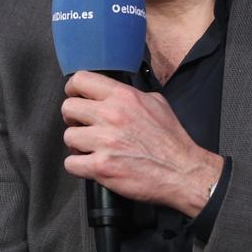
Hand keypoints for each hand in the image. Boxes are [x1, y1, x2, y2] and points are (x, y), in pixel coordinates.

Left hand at [61, 71, 223, 215]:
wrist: (183, 171)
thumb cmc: (171, 140)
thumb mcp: (156, 103)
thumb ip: (130, 95)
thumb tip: (112, 93)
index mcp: (123, 97)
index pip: (81, 80)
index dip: (73, 89)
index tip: (75, 97)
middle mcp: (111, 115)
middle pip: (68, 108)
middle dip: (73, 118)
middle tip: (83, 126)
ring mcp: (104, 142)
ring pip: (68, 137)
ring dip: (77, 145)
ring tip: (91, 149)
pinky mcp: (101, 167)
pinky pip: (70, 163)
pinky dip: (78, 166)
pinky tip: (91, 164)